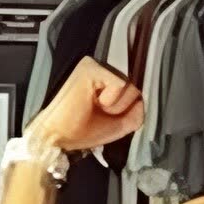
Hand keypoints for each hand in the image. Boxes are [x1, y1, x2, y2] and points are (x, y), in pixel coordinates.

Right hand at [29, 57, 143, 152]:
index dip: (127, 108)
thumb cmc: (83, 131)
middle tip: (98, 113)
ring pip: (129, 86)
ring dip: (116, 107)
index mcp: (105, 81)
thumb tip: (144, 99)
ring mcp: (95, 66)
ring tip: (95, 108)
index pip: (133, 90)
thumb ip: (136, 112)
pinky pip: (120, 84)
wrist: (59, 137)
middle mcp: (101, 70)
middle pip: (134, 88)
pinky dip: (111, 100)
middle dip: (122, 109)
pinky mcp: (91, 68)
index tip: (106, 115)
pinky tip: (94, 102)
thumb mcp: (119, 125)